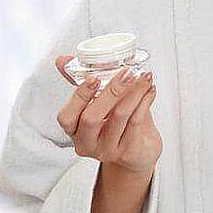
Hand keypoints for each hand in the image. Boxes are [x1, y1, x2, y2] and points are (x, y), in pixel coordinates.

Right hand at [54, 57, 160, 176]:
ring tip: (144, 76)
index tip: (93, 77)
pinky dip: (144, 101)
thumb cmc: (112, 124)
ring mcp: (108, 149)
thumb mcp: (95, 103)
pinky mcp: (129, 151)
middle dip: (111, 92)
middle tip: (127, 73)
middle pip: (92, 118)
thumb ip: (80, 81)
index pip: (67, 117)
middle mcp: (87, 143)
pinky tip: (149, 89)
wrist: (137, 152)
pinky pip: (136, 122)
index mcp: (74, 130)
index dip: (80, 96)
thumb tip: (63, 60)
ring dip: (134, 92)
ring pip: (119, 117)